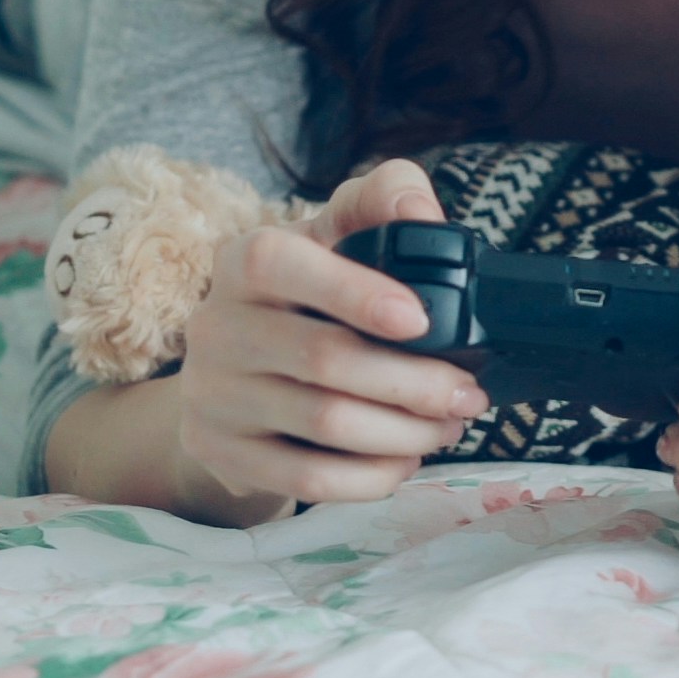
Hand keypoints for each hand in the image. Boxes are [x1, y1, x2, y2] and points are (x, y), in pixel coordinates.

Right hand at [171, 158, 488, 515]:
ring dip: (406, 431)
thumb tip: (420, 212)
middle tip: (468, 393)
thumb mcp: (339, 233)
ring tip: (448, 425)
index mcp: (244, 260)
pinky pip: (306, 479)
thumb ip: (383, 198)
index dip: (355, 292)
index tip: (422, 319)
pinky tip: (405, 460)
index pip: (283, 264)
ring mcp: (210, 394)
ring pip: (324, 423)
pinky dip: (370, 476)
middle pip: (323, 359)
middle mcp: (216, 324)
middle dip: (416, 382)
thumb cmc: (311, 292)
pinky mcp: (217, 451)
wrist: (239, 371)